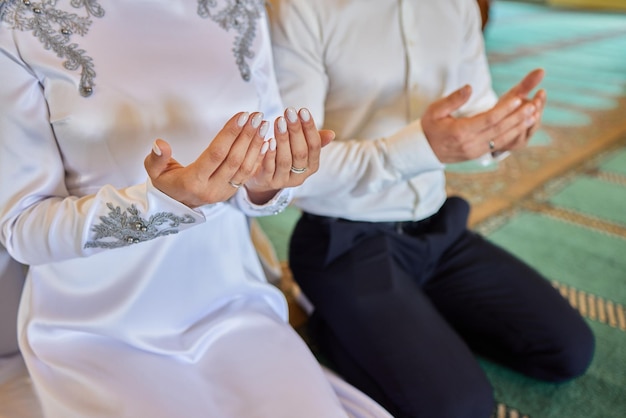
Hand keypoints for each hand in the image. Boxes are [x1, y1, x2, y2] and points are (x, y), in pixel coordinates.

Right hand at [144, 111, 269, 207]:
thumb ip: (156, 158)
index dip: (230, 134)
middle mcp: (211, 188)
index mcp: (193, 182)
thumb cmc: (166, 183)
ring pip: (245, 167)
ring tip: (263, 124)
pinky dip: (258, 156)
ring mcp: (224, 192)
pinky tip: (265, 140)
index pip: (215, 154)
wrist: (176, 206)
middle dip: (247, 136)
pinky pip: (248, 174)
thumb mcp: (155, 172)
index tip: (241, 115)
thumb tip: (160, 143)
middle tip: (256, 116)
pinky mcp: (232, 192)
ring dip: (255, 144)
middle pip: (234, 159)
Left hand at [244, 107, 334, 203]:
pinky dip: (269, 154)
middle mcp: (300, 176)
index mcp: (312, 166)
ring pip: (285, 160)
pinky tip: (266, 140)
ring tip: (279, 120)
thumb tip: (331, 134)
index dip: (309, 129)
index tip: (303, 111)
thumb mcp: (299, 147)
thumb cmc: (285, 155)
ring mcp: (283, 180)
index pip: (314, 147)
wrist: (264, 177)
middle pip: (300, 153)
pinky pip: (269, 168)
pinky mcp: (267, 182)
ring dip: (282, 139)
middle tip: (289, 112)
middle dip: (295, 131)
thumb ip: (313, 140)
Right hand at [422, 68, 545, 162]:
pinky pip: (498, 144)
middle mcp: (470, 143)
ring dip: (519, 126)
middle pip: (499, 129)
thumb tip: (469, 88)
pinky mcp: (478, 154)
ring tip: (533, 114)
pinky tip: (522, 125)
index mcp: (460, 132)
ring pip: (502, 138)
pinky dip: (512, 134)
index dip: (505, 109)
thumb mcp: (434, 110)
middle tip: (533, 105)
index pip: (488, 119)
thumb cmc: (429, 127)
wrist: (423, 151)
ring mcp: (475, 151)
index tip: (518, 99)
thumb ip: (453, 100)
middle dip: (517, 117)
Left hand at [495, 68, 546, 150]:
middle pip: (535, 120)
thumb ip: (527, 83)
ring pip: (525, 131)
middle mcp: (530, 128)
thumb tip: (542, 69)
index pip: (539, 107)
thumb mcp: (515, 94)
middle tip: (533, 103)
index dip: (541, 100)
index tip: (541, 91)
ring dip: (523, 123)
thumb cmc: (505, 108)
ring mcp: (522, 139)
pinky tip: (506, 127)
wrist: (491, 127)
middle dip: (534, 112)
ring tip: (519, 117)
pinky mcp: (512, 146)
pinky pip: (513, 140)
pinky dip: (511, 133)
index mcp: (533, 114)